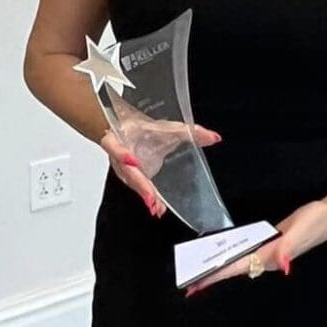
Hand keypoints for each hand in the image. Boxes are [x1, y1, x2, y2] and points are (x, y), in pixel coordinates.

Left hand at [100, 118, 220, 219]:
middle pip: (138, 182)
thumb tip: (215, 138)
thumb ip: (193, 135)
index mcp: (144, 170)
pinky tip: (130, 160)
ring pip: (127, 172)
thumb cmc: (143, 131)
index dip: (156, 200)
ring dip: (135, 181)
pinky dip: (122, 155)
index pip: (151, 189)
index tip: (159, 210)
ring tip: (146, 190)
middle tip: (154, 205)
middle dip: (147, 193)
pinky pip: (115, 150)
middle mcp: (131, 167)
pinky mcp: (111, 142)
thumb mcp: (170, 131)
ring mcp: (120, 156)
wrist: (120, 117)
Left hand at [184, 198, 326, 296]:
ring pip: (241, 262)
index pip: (239, 267)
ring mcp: (269, 251)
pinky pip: (247, 252)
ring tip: (201, 270)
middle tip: (190, 282)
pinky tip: (224, 254)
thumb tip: (281, 265)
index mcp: (270, 256)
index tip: (199, 282)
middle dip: (214, 275)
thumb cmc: (316, 220)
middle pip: (236, 268)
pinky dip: (233, 255)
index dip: (218, 274)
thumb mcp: (302, 229)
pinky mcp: (271, 242)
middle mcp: (267, 258)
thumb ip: (289, 246)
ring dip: (222, 267)